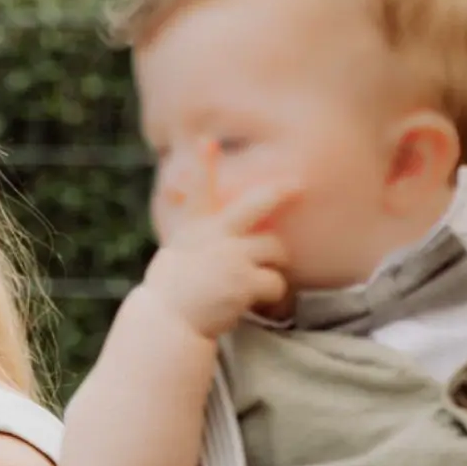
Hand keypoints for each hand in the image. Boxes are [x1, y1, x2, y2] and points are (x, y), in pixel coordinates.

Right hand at [144, 143, 298, 340]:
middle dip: (280, 192)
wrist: (168, 323)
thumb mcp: (175, 257)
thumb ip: (196, 240)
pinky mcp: (243, 279)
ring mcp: (229, 255)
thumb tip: (189, 228)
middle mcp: (213, 235)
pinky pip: (276, 282)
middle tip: (298, 185)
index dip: (204, 164)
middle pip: (255, 205)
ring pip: (275, 249)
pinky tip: (258, 303)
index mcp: (194, 229)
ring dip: (274, 266)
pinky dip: (273, 295)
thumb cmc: (174, 295)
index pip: (199, 191)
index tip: (208, 141)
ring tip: (256, 282)